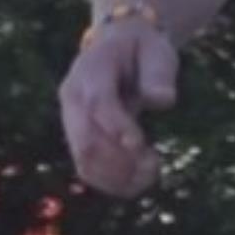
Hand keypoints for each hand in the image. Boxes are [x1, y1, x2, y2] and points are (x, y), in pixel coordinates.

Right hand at [59, 20, 179, 196]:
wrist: (120, 49)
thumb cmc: (143, 51)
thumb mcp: (156, 50)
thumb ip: (158, 73)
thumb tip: (162, 100)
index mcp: (90, 70)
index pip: (97, 103)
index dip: (117, 127)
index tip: (141, 145)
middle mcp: (73, 98)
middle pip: (86, 139)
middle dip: (121, 160)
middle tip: (154, 163)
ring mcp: (72, 122)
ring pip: (85, 161)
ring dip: (119, 177)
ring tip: (151, 173)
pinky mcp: (80, 140)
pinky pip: (89, 171)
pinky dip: (114, 184)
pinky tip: (141, 181)